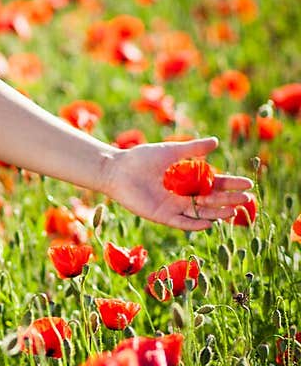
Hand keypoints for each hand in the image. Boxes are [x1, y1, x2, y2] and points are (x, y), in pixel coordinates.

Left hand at [99, 136, 254, 231]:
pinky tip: (209, 223)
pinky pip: (181, 222)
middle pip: (211, 200)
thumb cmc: (141, 158)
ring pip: (200, 212)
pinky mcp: (161, 215)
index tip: (248, 183)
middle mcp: (183, 195)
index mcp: (187, 179)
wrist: (117, 169)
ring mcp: (173, 206)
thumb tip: (216, 142)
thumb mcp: (171, 151)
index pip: (215, 183)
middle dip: (229, 199)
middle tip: (247, 199)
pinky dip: (195, 224)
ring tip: (233, 211)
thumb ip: (193, 149)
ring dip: (217, 213)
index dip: (231, 184)